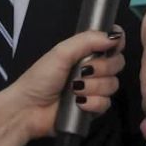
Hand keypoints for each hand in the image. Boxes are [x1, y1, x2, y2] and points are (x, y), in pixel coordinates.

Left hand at [4, 27, 125, 139]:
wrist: (28, 109)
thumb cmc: (41, 77)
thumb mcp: (61, 52)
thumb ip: (88, 40)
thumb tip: (115, 35)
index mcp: (85, 52)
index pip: (112, 43)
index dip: (116, 43)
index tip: (111, 47)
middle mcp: (93, 69)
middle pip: (117, 64)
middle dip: (102, 68)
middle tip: (83, 71)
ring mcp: (94, 90)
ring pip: (112, 85)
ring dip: (94, 87)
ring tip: (75, 90)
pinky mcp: (93, 110)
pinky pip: (106, 104)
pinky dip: (94, 103)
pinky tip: (79, 104)